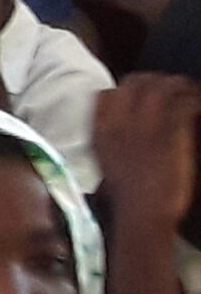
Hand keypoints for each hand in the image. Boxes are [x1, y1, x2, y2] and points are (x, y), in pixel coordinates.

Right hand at [94, 73, 200, 232]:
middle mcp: (121, 122)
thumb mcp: (106, 166)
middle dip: (154, 80)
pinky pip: (184, 104)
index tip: (140, 95)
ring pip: (161, 87)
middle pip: (135, 83)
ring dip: (179, 86)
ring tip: (190, 92)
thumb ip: (111, 144)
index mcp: (101, 131)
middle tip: (171, 88)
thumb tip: (123, 134)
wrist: (143, 213)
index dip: (124, 90)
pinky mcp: (170, 133)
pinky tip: (199, 105)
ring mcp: (145, 126)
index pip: (106, 95)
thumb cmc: (127, 198)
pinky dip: (194, 100)